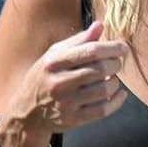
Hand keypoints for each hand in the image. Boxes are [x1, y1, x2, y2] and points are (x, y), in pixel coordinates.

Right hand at [15, 19, 126, 135]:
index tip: (122, 48)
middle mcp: (58, 83)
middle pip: (100, 69)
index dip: (112, 48)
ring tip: (112, 79)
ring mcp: (65, 104)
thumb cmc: (43, 79)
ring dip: (115, 82)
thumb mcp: (53, 56)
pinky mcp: (72, 120)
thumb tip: (100, 25)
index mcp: (53, 63)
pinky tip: (119, 94)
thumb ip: (77, 41)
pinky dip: (116, 101)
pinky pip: (103, 110)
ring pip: (104, 89)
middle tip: (117, 63)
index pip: (91, 51)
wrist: (25, 113)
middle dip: (116, 64)